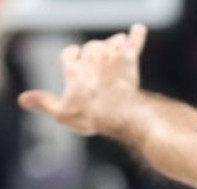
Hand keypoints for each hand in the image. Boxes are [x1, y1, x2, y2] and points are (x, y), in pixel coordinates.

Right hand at [17, 24, 147, 136]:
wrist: (121, 112)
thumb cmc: (92, 115)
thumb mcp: (62, 113)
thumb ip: (43, 103)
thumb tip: (23, 99)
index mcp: (73, 70)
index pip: (69, 54)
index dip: (72, 55)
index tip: (75, 57)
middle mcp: (91, 60)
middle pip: (91, 47)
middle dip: (94, 51)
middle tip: (99, 60)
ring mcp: (111, 59)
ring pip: (110, 43)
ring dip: (112, 45)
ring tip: (115, 48)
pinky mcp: (129, 62)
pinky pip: (133, 44)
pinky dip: (137, 36)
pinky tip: (139, 29)